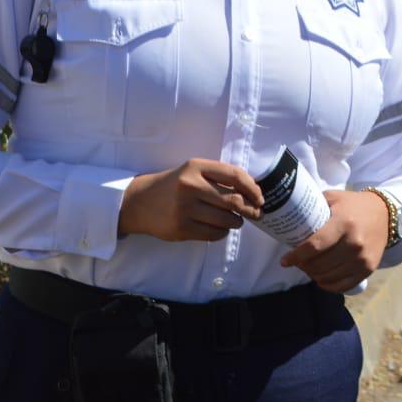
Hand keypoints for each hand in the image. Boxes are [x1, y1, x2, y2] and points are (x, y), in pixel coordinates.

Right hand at [118, 159, 262, 242]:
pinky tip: (221, 228)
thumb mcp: (193, 171)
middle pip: (234, 200)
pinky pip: (214, 233)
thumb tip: (253, 191)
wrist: (140, 202)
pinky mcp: (181, 228)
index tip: (260, 198)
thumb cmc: (174, 185)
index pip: (235, 176)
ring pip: (226, 219)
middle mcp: (190, 186)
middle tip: (256, 213)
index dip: (253, 188)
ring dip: (237, 222)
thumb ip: (220, 177)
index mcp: (196, 167)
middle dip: (250, 209)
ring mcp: (184, 208)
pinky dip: (223, 232)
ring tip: (236, 221)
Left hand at [279, 190, 389, 292]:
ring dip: (313, 275)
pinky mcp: (368, 269)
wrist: (385, 213)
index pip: (314, 246)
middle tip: (297, 262)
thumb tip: (289, 219)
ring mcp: (362, 258)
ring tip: (308, 268)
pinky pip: (342, 286)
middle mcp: (354, 243)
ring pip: (328, 277)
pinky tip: (321, 278)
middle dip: (303, 266)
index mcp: (343, 223)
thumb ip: (313, 208)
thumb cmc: (353, 205)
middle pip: (319, 264)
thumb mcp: (333, 198)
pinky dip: (328, 285)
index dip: (296, 256)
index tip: (284, 261)